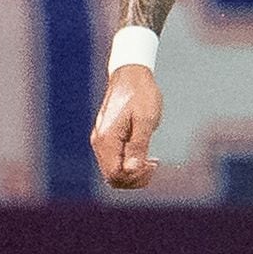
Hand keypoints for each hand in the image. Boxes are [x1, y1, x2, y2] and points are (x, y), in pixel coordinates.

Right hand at [91, 66, 163, 188]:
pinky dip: (128, 164)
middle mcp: (99, 142)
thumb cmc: (141, 94)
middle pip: (112, 177)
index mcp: (107, 139)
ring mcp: (101, 140)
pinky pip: (114, 160)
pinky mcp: (106, 137)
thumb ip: (138, 146)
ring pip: (112, 171)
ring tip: (151, 161)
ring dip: (132, 172)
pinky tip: (144, 156)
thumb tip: (132, 170)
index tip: (153, 163)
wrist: (130, 74)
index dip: (135, 177)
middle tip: (153, 165)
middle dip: (134, 178)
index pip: (115, 174)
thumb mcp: (145, 119)